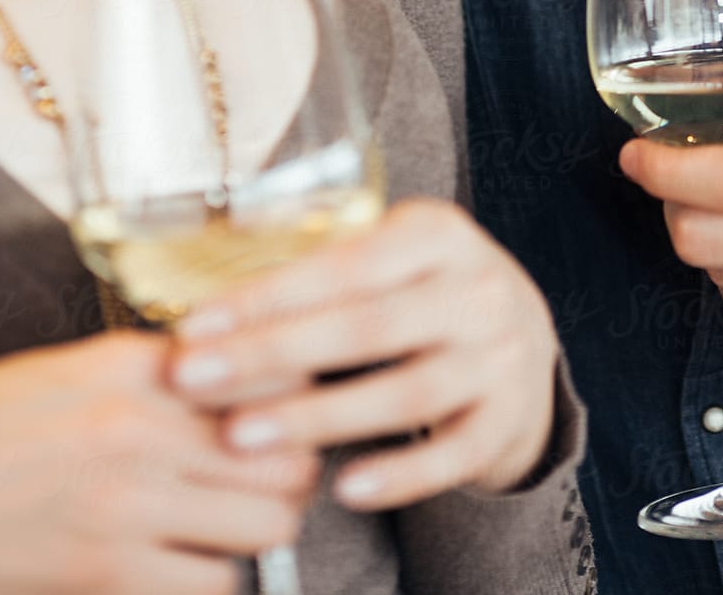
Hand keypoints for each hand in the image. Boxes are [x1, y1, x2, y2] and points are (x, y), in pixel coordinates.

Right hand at [0, 329, 318, 594]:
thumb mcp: (59, 370)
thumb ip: (144, 371)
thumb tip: (217, 378)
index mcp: (126, 365)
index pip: (258, 365)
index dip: (289, 389)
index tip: (292, 402)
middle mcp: (137, 425)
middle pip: (281, 443)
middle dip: (293, 460)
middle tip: (279, 469)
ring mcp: (126, 502)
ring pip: (265, 518)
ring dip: (265, 522)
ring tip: (244, 518)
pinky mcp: (106, 572)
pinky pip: (213, 582)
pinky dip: (218, 575)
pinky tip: (197, 561)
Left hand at [167, 198, 559, 509]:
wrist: (526, 336)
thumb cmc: (428, 290)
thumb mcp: (396, 252)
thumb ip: (324, 261)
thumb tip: (217, 279)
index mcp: (437, 233)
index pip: (344, 263)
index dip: (268, 295)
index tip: (198, 324)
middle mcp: (475, 288)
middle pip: (367, 325)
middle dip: (272, 354)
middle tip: (197, 380)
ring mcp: (498, 356)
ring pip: (404, 392)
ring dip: (318, 417)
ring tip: (243, 435)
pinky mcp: (506, 420)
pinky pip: (450, 456)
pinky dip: (399, 475)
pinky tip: (345, 489)